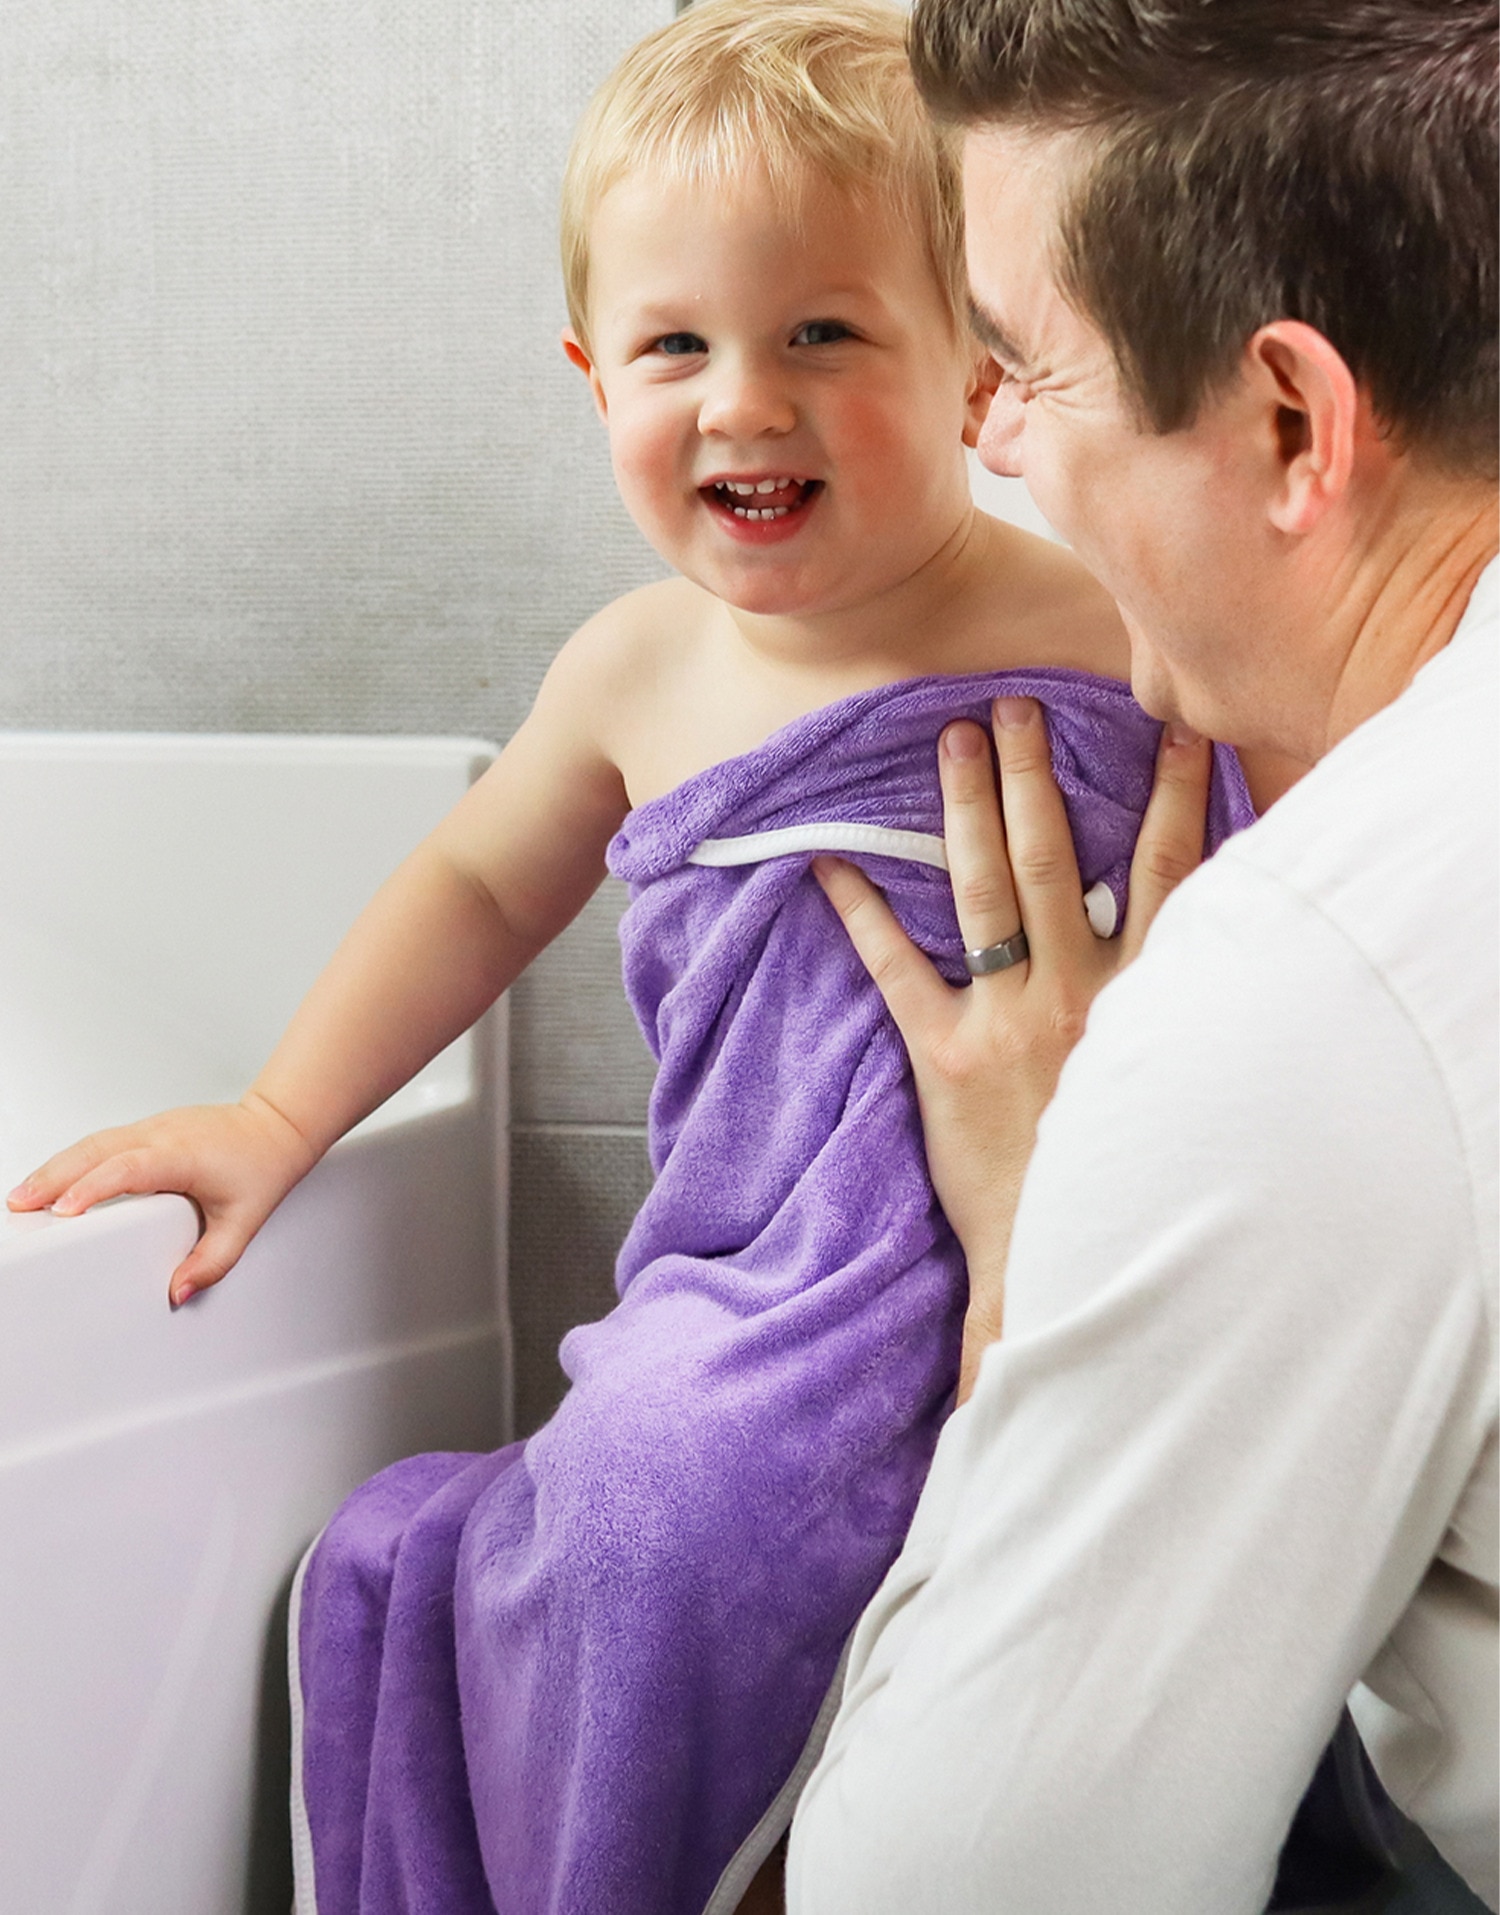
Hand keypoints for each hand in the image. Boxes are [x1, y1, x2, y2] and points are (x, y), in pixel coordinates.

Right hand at [6, 1092, 318, 1305]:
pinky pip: (102, 1141)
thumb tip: (178, 1290)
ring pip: (93, 1142)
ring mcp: (152, 1127)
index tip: (64, 1209)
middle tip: (20, 1204)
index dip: (93, 1187)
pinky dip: (72, 1160)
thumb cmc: (261, 1166)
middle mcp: (161, 1135)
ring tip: (24, 1196)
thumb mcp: (244, 1222)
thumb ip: (212, 1261)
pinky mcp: (147, 1129)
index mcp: (183, 1155)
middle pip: (96, 1149)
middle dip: (54, 1176)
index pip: (129, 1167)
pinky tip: (54, 1180)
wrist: (276, 1127)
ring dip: (56, 1167)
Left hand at [815, 695, 1211, 1400]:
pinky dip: (863, 915)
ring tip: (950, 741)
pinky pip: (897, 969)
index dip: (1177, 798)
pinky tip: (828, 864)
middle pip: (1058, 859)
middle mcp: (1080, 993)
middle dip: (1036, 776)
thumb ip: (1176, 1010)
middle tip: (1014, 706)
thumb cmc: (1125, 1173)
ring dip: (968, 810)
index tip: (1177, 732)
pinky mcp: (945, 1056)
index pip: (1171, 874)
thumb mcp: (1175, 1084)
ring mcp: (1008, 1019)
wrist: (1068, 1258)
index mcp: (1145, 995)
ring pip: (988, 892)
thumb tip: (1198, 944)